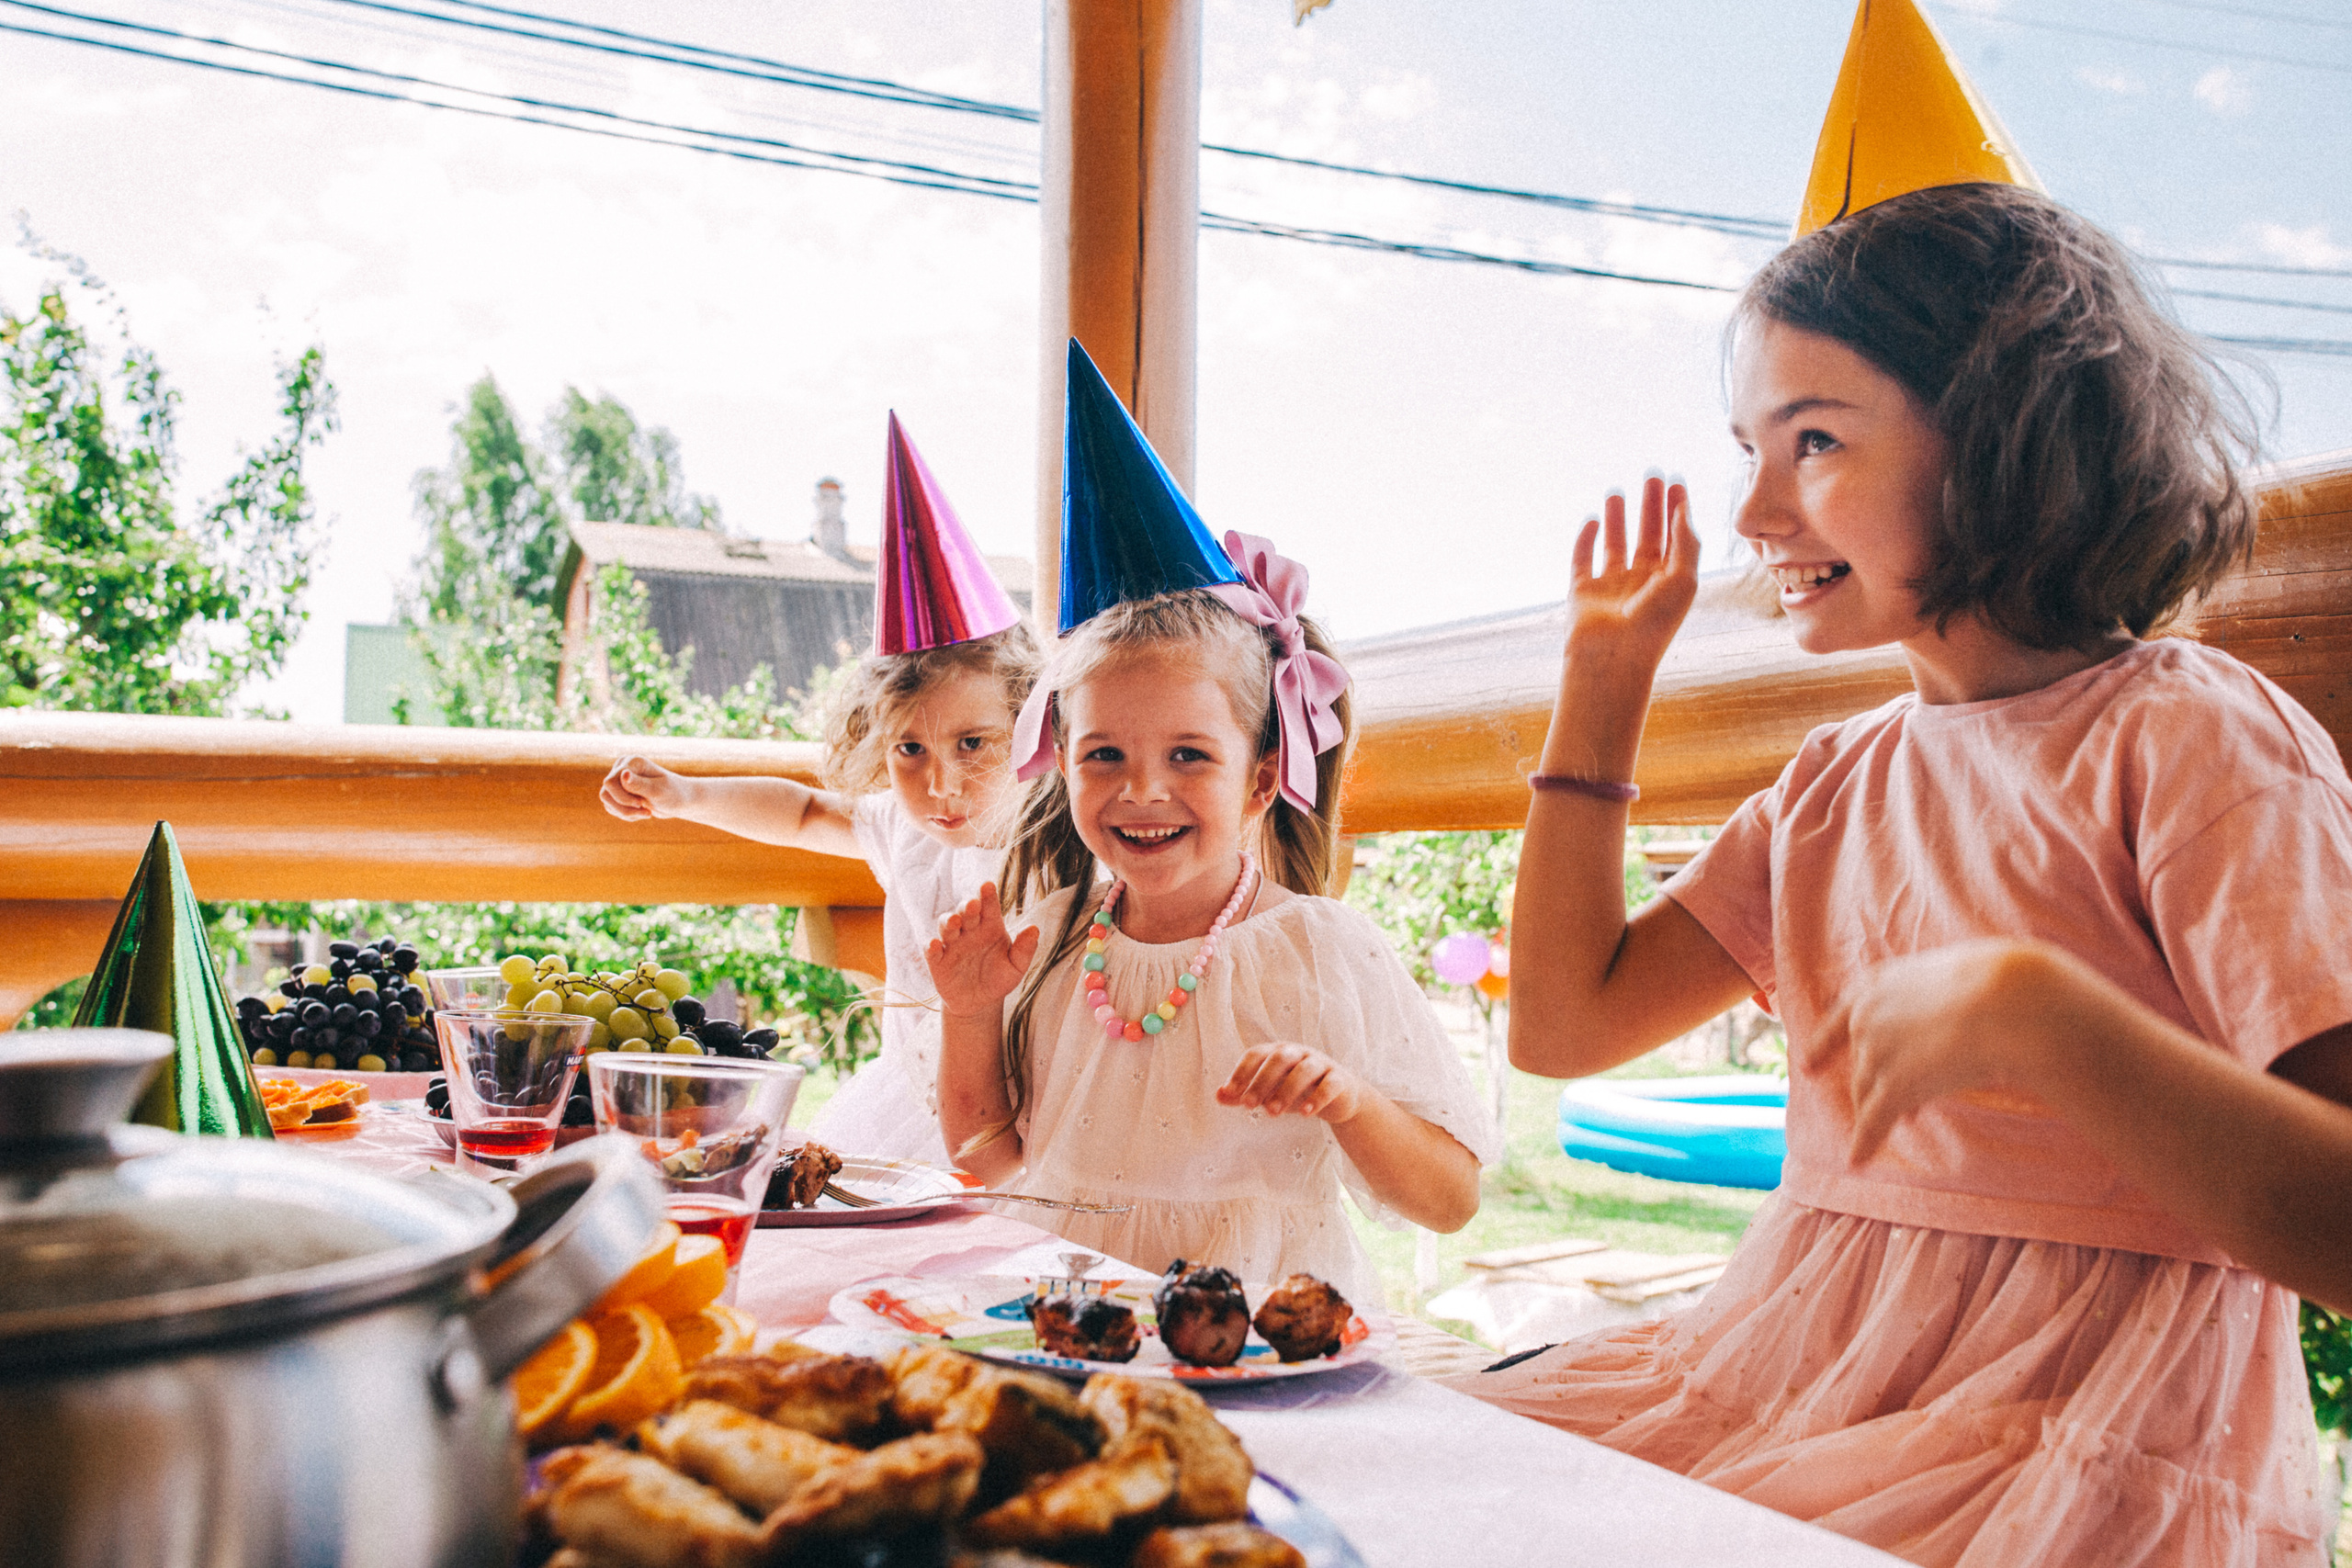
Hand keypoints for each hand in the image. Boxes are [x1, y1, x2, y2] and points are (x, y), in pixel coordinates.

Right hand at [601, 756, 689, 820]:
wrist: (680, 800)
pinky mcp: (619, 791)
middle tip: (647, 812)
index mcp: (632, 762)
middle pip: (606, 793)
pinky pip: (611, 806)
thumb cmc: (673, 794)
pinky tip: (642, 813)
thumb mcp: (658, 791)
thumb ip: (639, 784)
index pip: (610, 782)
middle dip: (624, 808)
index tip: (641, 804)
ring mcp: (619, 779)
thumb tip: (623, 774)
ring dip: (625, 813)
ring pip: (607, 801)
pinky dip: (626, 814)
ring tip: (646, 814)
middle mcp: (622, 767)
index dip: (622, 797)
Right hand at [926, 883, 1039, 1015]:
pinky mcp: (938, 961)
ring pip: (946, 926)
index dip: (987, 895)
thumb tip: (1034, 929)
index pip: (988, 905)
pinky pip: (931, 950)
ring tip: (955, 922)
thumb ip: (1024, 949)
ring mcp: (952, 944)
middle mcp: (969, 930)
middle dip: (966, 906)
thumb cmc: (999, 979)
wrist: (980, 1004)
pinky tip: (935, 945)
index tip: (988, 885)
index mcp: (990, 926)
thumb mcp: (1016, 967)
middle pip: (965, 911)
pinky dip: (931, 946)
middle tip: (972, 904)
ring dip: (948, 921)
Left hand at [1216, 1044, 1362, 1123]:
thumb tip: (1218, 1095)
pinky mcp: (1340, 1079)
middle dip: (1262, 1081)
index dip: (1242, 1071)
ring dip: (1287, 1090)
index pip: (1257, 1054)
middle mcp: (1300, 1053)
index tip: (1230, 1093)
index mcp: (1279, 1052)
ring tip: (1272, 1113)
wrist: (1339, 1098)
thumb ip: (1244, 1095)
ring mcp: (1322, 1064)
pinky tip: (1306, 1113)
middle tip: (1248, 1106)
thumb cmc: (1297, 1091)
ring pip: (1305, 1069)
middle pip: (1280, 1058)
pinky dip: (1318, 1098)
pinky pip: (1330, 1084)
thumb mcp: (1268, 1093)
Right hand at [1567, 476, 1699, 672]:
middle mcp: (1641, 583)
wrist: (1612, 659)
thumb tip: (1682, 507)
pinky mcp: (1582, 592)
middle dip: (1650, 505)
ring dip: (1617, 518)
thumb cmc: (1654, 623)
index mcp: (1669, 582)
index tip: (1676, 481)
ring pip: (1614, 544)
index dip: (1677, 510)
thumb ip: (1685, 541)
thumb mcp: (1683, 579)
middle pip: (1648, 536)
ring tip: (1617, 491)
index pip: (1676, 538)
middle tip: (1652, 475)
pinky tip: (1591, 519)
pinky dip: (1585, 539)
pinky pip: (1582, 560)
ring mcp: (1610, 587)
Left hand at [1812, 941, 2085, 1164]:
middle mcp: (1866, 1018)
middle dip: (1879, 1084)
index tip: (1808, 1067)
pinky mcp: (1894, 1088)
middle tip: (1902, 1103)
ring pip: (1869, 1093)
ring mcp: (1876, 1054)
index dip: (1824, 1045)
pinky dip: (1865, 1143)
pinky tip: (1857, 1160)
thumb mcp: (1953, 978)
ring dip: (1880, 1111)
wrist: (2005, 1000)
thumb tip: (1957, 1020)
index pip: (1840, 1018)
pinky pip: (1873, 1121)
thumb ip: (1938, 1000)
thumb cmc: (1998, 982)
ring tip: (1902, 1124)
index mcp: (1876, 985)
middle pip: (1862, 1064)